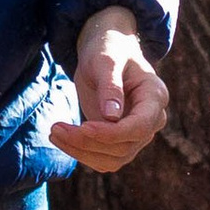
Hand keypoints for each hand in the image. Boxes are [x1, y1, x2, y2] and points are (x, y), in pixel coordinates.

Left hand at [54, 7, 168, 172]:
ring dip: (81, 152)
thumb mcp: (106, 60)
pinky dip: (81, 154)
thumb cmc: (108, 49)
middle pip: (124, 147)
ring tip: (55, 133)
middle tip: (56, 128)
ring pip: (113, 160)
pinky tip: (63, 139)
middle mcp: (152, 120)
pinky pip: (104, 159)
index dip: (111, 133)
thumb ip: (110, 86)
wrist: (107, 52)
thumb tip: (112, 117)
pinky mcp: (120, 141)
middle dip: (88, 142)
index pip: (139, 127)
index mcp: (155, 96)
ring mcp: (137, 134)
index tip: (83, 126)